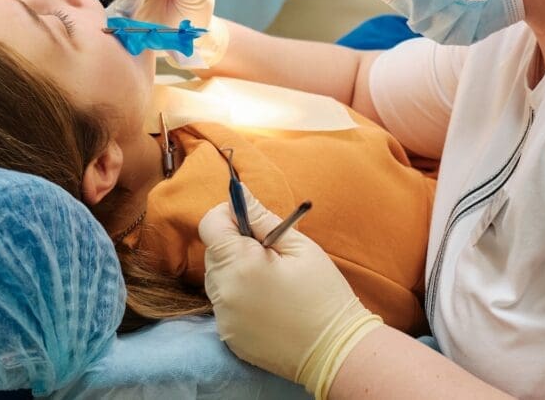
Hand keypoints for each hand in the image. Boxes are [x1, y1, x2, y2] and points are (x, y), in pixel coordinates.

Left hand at [200, 188, 382, 398]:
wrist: (334, 350)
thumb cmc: (323, 294)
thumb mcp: (300, 248)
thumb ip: (264, 219)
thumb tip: (241, 195)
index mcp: (240, 264)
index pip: (210, 225)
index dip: (228, 215)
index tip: (251, 221)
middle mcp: (224, 292)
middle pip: (213, 252)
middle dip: (235, 244)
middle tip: (270, 252)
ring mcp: (224, 318)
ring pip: (217, 279)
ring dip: (236, 271)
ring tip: (272, 280)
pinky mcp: (228, 337)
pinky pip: (225, 305)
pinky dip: (240, 297)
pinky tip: (269, 303)